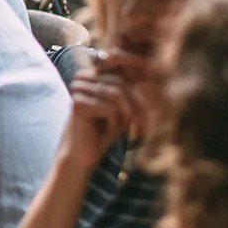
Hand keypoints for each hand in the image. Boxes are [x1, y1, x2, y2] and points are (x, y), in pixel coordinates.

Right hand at [62, 54, 156, 172]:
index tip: (143, 109)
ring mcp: (78, 89)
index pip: (122, 74)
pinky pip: (109, 109)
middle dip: (134, 106)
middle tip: (138, 126)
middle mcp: (83, 78)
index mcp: (91, 75)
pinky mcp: (77, 104)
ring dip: (125, 115)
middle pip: (120, 83)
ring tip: (121, 129)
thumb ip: (128, 91)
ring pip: (116, 94)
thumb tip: (150, 72)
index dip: (136, 91)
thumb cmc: (103, 132)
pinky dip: (114, 123)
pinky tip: (107, 132)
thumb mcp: (121, 109)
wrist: (83, 155)